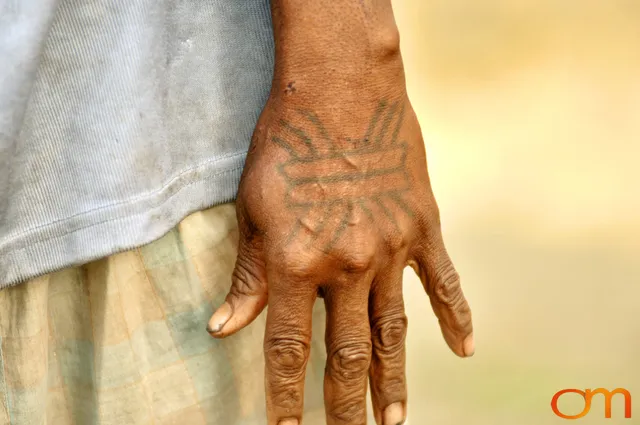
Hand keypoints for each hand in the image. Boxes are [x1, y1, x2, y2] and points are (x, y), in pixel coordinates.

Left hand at [207, 72, 473, 424]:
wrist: (340, 87)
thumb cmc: (286, 145)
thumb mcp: (253, 208)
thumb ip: (247, 275)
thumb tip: (225, 328)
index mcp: (297, 263)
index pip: (290, 349)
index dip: (285, 398)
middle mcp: (347, 266)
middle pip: (348, 353)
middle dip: (346, 405)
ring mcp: (391, 249)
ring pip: (394, 331)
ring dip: (394, 381)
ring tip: (395, 421)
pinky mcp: (422, 226)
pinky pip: (443, 282)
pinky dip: (456, 316)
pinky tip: (465, 349)